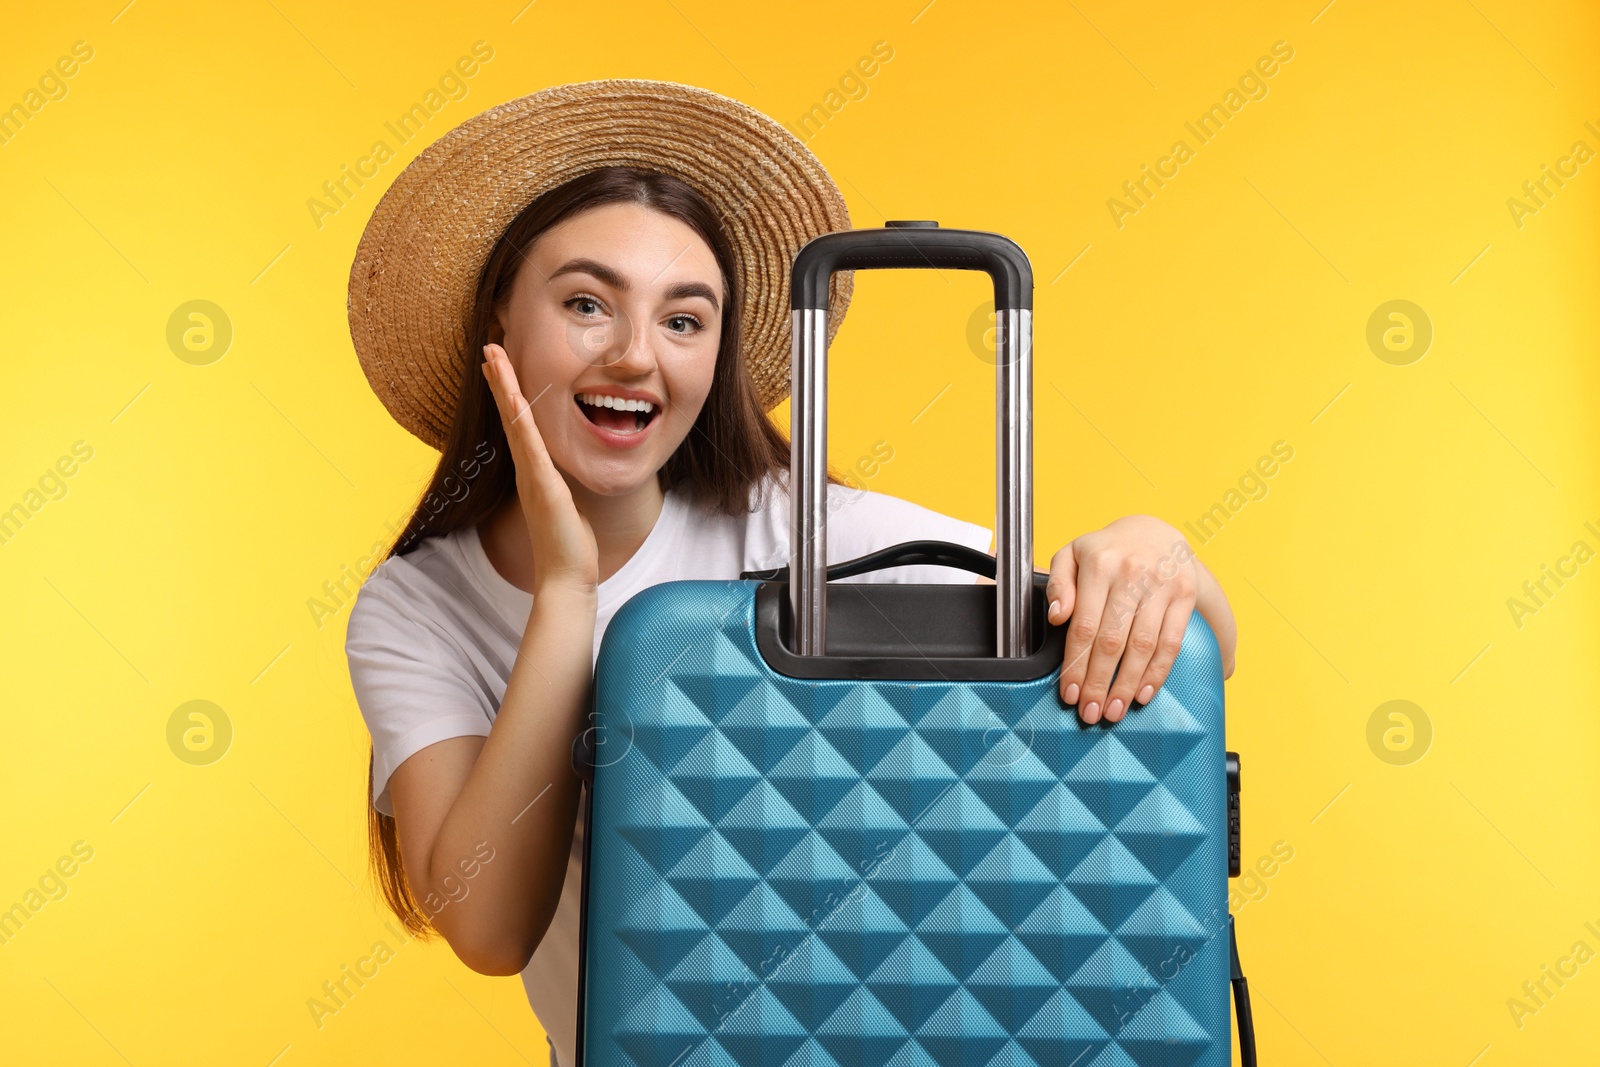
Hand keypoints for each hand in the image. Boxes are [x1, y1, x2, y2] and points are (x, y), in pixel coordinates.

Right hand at [481, 343, 597, 595]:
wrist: (567, 579)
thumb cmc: (570, 546)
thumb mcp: (568, 505)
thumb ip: (562, 486)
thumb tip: (566, 476)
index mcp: (535, 471)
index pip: (519, 423)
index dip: (510, 392)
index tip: (500, 365)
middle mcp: (528, 470)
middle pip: (510, 415)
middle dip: (500, 380)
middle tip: (488, 347)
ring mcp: (533, 477)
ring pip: (515, 423)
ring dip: (504, 389)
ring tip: (493, 358)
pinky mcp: (543, 488)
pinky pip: (530, 448)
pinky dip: (521, 422)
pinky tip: (515, 399)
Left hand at [1045, 515, 1203, 723]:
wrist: (1153, 531)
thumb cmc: (1106, 550)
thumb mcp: (1071, 555)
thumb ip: (1058, 584)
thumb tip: (1057, 616)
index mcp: (1099, 564)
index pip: (1084, 626)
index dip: (1075, 665)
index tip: (1069, 693)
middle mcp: (1131, 574)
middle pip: (1112, 641)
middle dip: (1099, 683)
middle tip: (1090, 713)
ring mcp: (1161, 585)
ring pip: (1143, 645)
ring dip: (1127, 684)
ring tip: (1114, 710)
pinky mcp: (1184, 595)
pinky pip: (1171, 641)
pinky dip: (1158, 672)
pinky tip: (1143, 693)